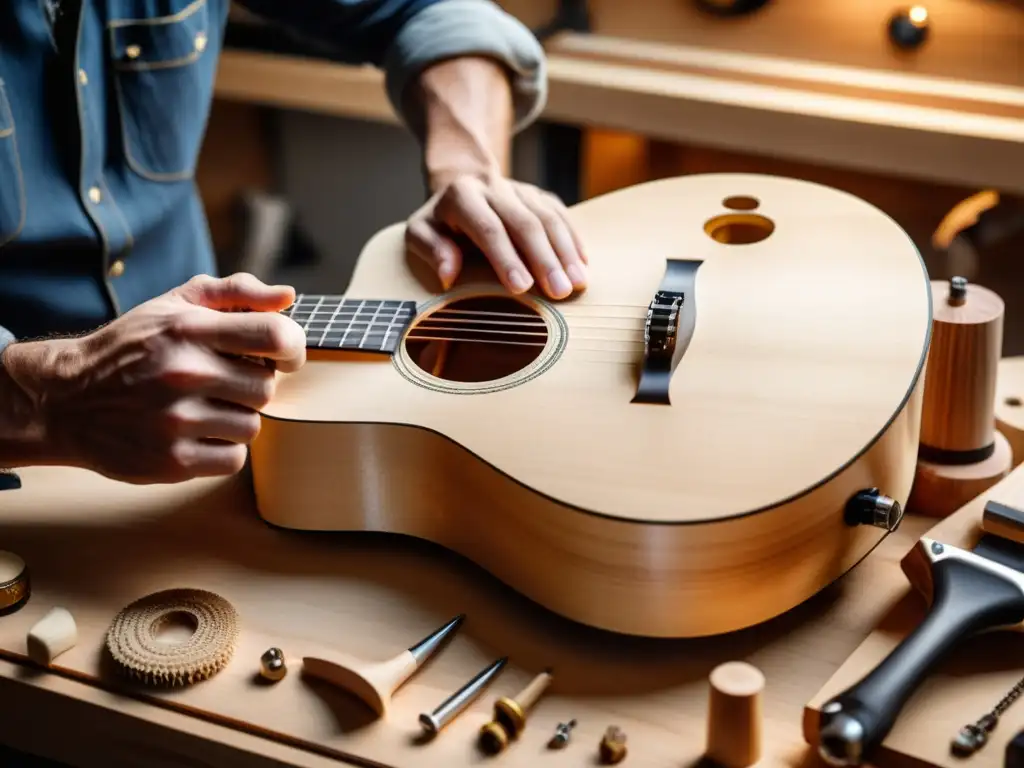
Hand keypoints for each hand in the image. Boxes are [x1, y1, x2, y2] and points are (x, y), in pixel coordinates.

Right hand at [1, 273, 305, 482]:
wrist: (65, 399)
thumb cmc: (133, 347)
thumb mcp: (174, 305)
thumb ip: (235, 293)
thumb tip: (288, 297)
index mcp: (189, 329)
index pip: (276, 337)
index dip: (292, 348)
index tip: (282, 357)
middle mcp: (184, 373)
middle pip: (266, 388)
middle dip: (251, 386)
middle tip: (221, 384)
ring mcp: (176, 421)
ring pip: (252, 426)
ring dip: (235, 419)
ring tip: (201, 408)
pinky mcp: (171, 461)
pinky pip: (234, 459)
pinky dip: (221, 450)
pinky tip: (194, 435)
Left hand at [406, 173, 587, 298]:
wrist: (461, 181)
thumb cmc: (439, 221)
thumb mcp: (419, 233)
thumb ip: (430, 250)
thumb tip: (448, 273)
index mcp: (462, 196)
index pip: (489, 228)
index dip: (506, 259)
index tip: (522, 288)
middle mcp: (494, 187)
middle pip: (525, 223)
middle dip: (545, 259)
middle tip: (561, 292)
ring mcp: (520, 189)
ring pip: (548, 217)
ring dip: (565, 252)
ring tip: (578, 283)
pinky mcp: (539, 195)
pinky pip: (560, 214)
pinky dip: (573, 240)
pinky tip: (582, 264)